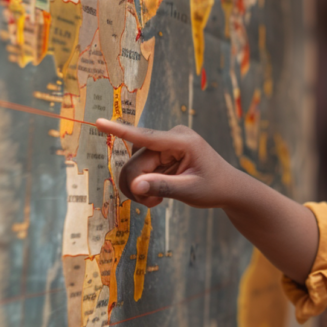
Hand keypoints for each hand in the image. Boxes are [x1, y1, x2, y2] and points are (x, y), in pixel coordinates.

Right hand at [96, 120, 236, 208]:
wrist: (228, 189)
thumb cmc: (214, 187)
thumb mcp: (190, 190)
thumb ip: (162, 187)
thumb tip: (135, 186)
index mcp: (182, 141)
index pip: (145, 137)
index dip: (120, 131)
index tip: (99, 123)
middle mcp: (171, 139)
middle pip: (136, 162)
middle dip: (138, 185)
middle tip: (150, 204)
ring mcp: (165, 146)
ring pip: (135, 168)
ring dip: (140, 188)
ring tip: (156, 201)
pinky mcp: (161, 155)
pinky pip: (141, 171)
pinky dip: (144, 187)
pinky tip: (157, 196)